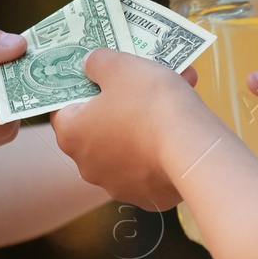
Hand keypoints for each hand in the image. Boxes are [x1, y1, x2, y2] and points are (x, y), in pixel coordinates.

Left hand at [51, 48, 214, 210]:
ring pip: (128, 142)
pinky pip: (150, 162)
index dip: (81, 87)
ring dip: (145, 120)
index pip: (64, 107)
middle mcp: (88, 165)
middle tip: (142, 79)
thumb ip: (98, 62)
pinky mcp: (147, 196)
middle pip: (99, 125)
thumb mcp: (120, 66)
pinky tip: (183, 123)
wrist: (193, 149)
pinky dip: (161, 144)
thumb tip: (90, 65)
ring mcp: (118, 183)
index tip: (100, 75)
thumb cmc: (150, 104)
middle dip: (120, 101)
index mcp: (72, 135)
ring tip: (176, 91)